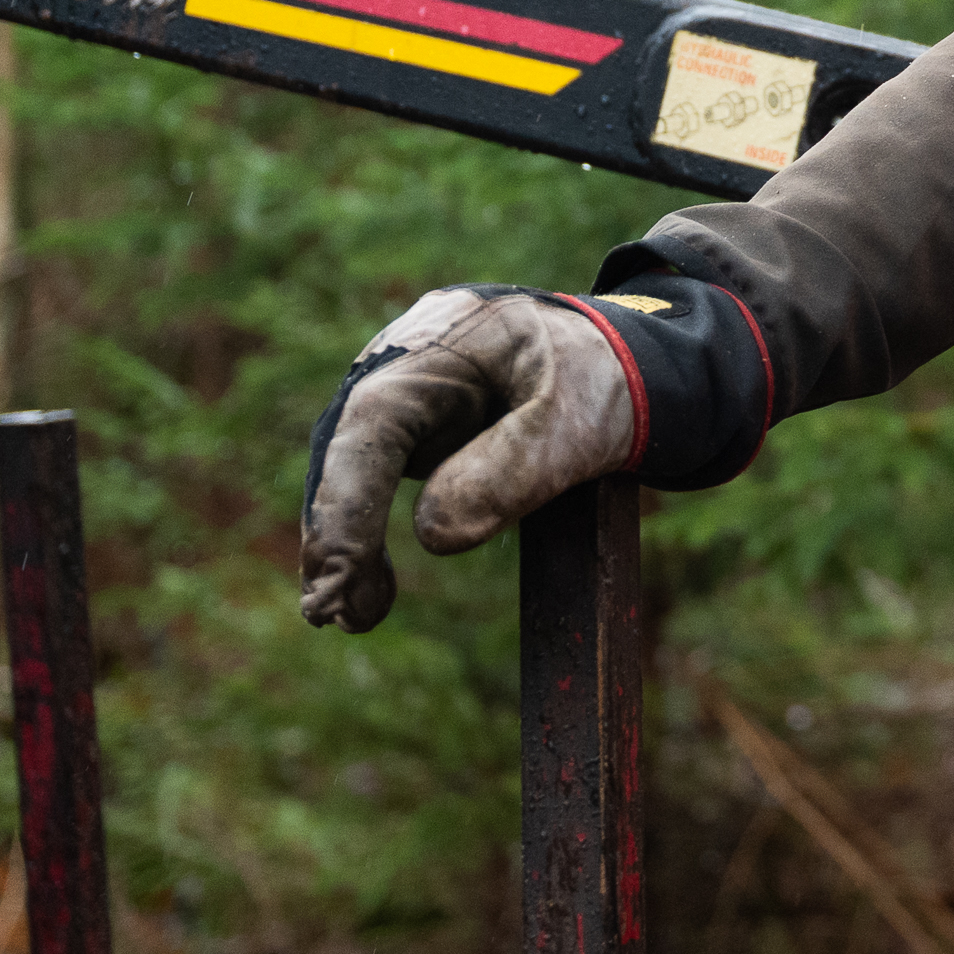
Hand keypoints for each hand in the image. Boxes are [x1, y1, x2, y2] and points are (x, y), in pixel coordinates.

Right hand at [297, 287, 635, 632]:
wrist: (619, 363)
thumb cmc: (598, 382)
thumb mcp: (574, 422)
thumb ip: (514, 470)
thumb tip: (432, 536)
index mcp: (441, 338)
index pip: (372, 420)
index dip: (347, 502)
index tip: (338, 577)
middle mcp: (401, 358)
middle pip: (343, 445)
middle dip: (334, 532)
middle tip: (340, 615)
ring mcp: (398, 390)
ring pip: (346, 466)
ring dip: (341, 542)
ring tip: (354, 615)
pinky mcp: (405, 424)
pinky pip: (368, 476)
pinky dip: (362, 531)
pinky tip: (366, 590)